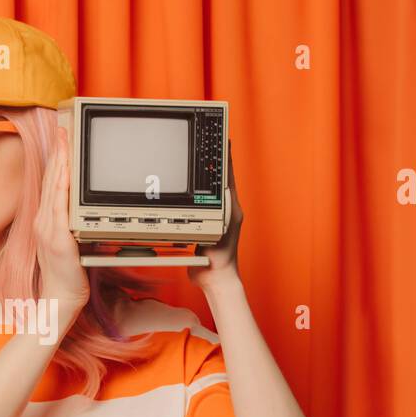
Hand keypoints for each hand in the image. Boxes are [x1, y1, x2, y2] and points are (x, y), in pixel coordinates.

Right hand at [34, 125, 88, 318]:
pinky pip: (59, 208)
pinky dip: (62, 187)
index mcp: (46, 221)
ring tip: (65, 142)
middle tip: (64, 130)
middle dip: (58, 153)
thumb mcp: (70, 243)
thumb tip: (89, 208)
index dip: (55, 160)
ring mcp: (48, 230)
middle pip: (50, 180)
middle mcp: (43, 222)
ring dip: (60, 163)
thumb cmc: (66, 275)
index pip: (50, 184)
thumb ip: (75, 224)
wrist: (59, 299)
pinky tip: (66, 173)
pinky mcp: (58, 239)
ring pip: (54, 188)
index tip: (62, 140)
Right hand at [189, 138, 242, 291]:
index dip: (225, 156)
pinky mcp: (200, 227)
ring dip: (200, 177)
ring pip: (204, 192)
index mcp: (232, 207)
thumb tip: (226, 184)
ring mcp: (212, 218)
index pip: (228, 175)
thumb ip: (225, 205)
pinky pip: (193, 206)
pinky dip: (189, 196)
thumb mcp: (225, 226)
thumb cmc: (221, 256)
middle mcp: (224, 210)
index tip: (223, 139)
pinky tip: (183, 192)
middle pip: (217, 180)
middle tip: (207, 143)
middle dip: (212, 162)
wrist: (214, 277)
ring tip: (195, 161)